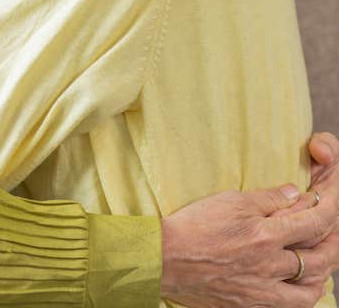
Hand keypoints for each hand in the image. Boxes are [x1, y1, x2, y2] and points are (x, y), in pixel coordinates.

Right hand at [161, 182, 335, 307]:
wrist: (166, 258)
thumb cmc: (194, 225)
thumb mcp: (228, 201)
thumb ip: (265, 199)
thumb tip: (294, 193)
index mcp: (266, 236)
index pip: (313, 224)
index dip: (328, 211)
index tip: (330, 200)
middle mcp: (271, 266)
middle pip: (320, 259)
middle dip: (332, 243)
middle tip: (332, 231)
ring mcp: (264, 290)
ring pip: (311, 288)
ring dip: (323, 272)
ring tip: (322, 258)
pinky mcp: (253, 304)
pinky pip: (291, 305)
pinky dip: (305, 294)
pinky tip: (302, 285)